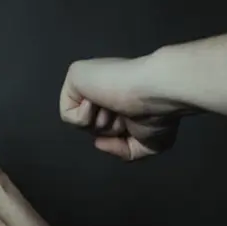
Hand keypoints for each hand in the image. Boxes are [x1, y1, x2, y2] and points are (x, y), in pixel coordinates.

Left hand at [59, 57, 184, 161]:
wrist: (157, 91)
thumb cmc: (159, 114)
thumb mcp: (149, 145)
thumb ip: (123, 150)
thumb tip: (98, 143)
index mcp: (120, 97)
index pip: (107, 127)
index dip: (118, 134)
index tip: (134, 124)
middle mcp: (104, 88)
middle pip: (93, 128)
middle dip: (110, 129)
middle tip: (126, 114)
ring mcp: (89, 81)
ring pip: (82, 123)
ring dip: (102, 123)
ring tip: (117, 106)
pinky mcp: (75, 75)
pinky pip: (67, 114)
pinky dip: (84, 117)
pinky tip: (100, 100)